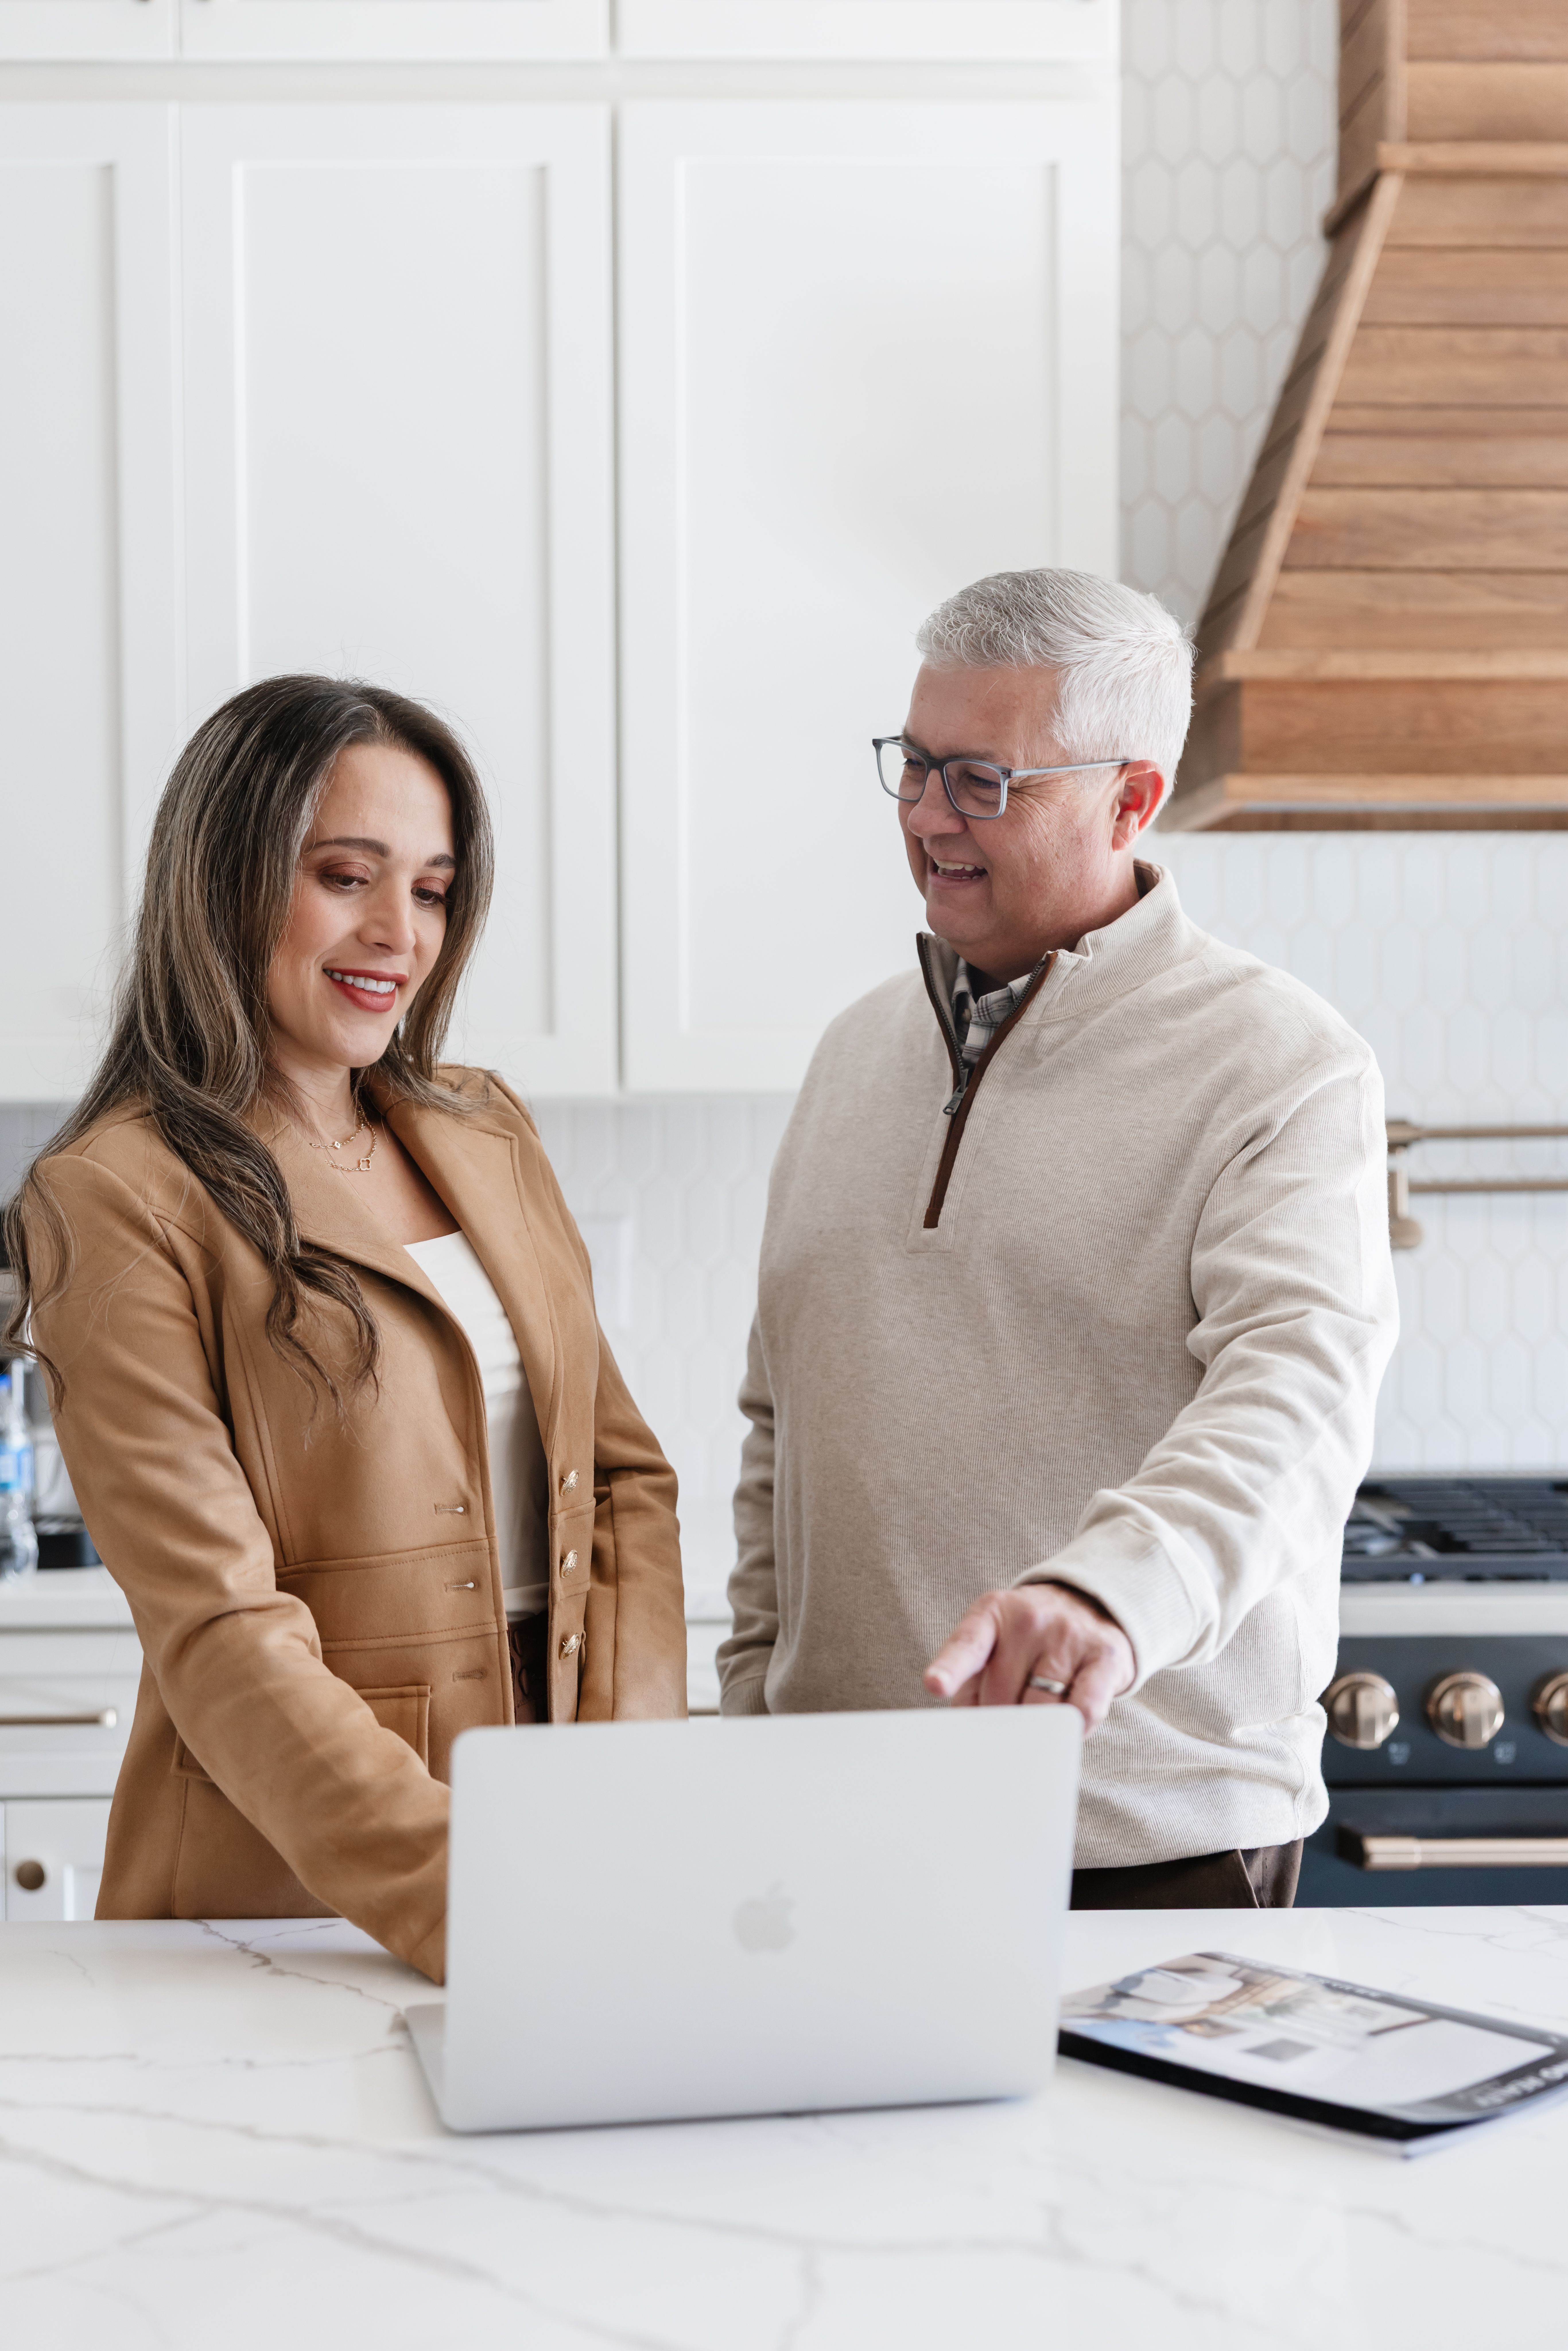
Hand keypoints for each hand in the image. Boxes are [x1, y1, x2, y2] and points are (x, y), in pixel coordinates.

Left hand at [923, 1582, 1134, 1730]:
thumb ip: (972, 1684)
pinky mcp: (1105, 1658)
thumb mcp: (994, 1644)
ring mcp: (1069, 1636)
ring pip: (1041, 1709)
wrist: (1091, 1604)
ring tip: (1040, 1705)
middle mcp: (1030, 1620)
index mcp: (992, 1614)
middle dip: (1001, 1716)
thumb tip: (971, 1734)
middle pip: (1001, 1696)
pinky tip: (1067, 1722)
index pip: (967, 1645)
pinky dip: (1072, 1729)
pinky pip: (1084, 1710)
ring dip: (1035, 1726)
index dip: (950, 1668)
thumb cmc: (1029, 1639)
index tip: (935, 1685)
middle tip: (1011, 1705)